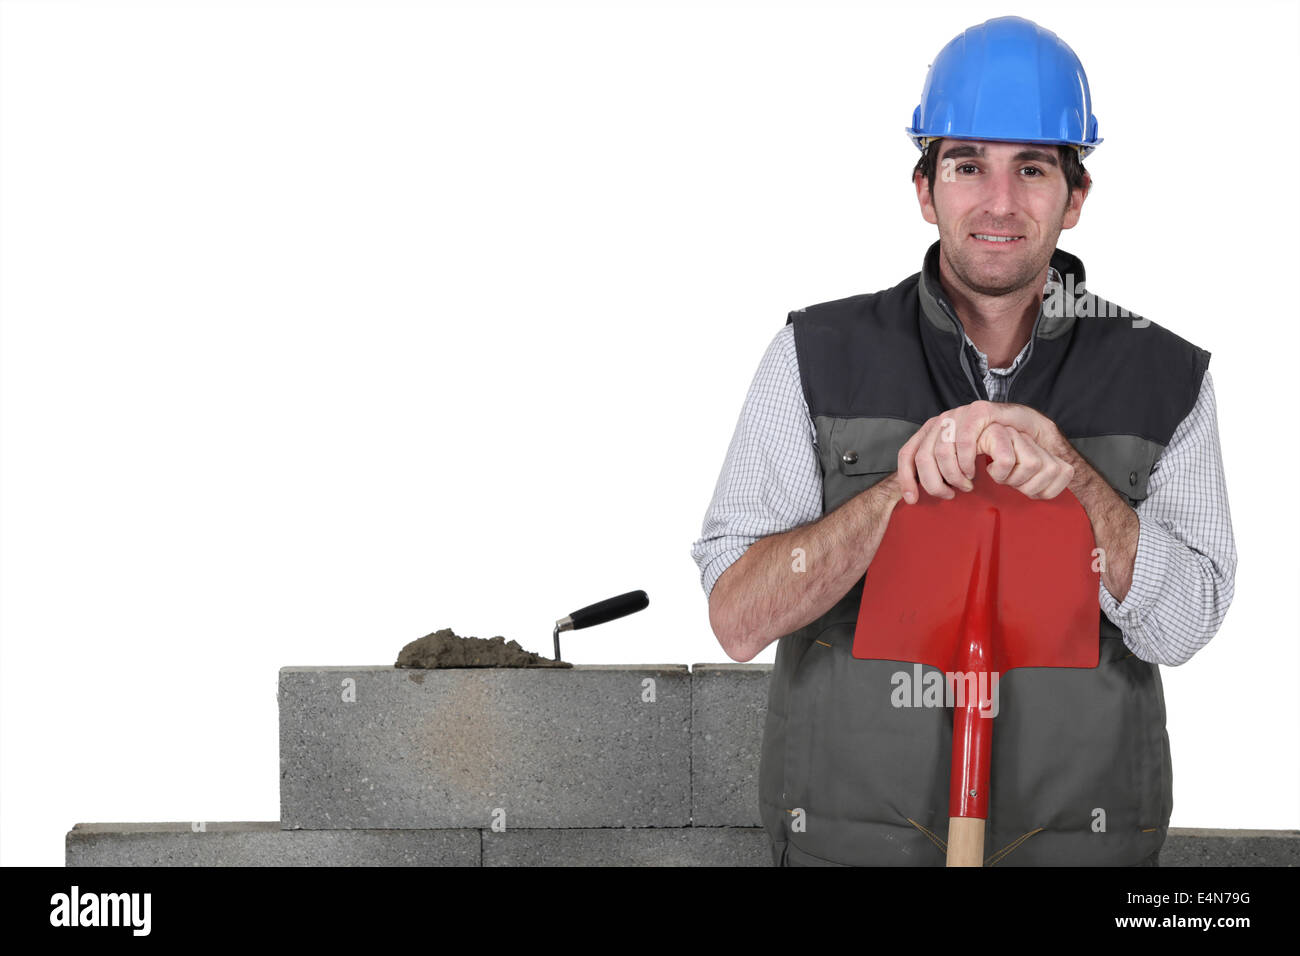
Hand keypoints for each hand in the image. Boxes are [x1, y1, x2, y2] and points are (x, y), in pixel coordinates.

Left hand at [896, 400, 1071, 502]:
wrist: (1027, 427)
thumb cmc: (991, 448)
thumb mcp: (958, 461)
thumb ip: (939, 470)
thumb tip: (916, 491)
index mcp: (932, 431)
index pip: (908, 454)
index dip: (907, 478)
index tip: (913, 499)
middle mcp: (941, 420)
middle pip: (923, 457)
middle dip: (935, 482)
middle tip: (951, 493)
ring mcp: (958, 414)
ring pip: (941, 451)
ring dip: (953, 474)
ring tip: (966, 483)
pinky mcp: (977, 411)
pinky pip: (963, 440)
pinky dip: (967, 460)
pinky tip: (973, 470)